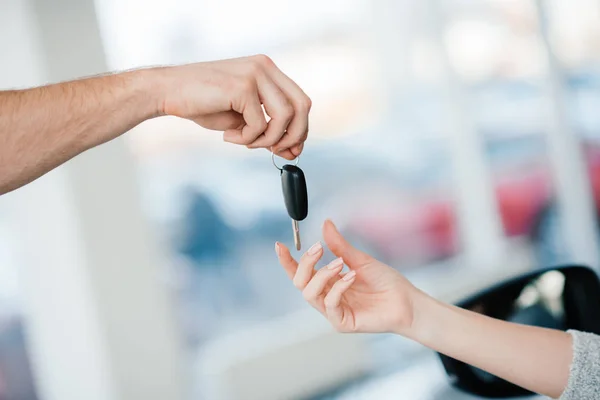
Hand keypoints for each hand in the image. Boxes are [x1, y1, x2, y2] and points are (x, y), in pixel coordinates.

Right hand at [157, 55, 310, 158]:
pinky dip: (246, 138)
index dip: (300, 128)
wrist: (167, 92)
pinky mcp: (242, 86)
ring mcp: (255, 74)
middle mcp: (265, 67)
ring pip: (284, 117)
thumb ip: (269, 132)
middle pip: (302, 106)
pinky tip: (228, 136)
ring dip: (266, 139)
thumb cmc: (203, 104)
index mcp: (267, 70)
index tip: (288, 148)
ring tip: (244, 142)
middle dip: (293, 135)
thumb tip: (294, 152)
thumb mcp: (242, 120)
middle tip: (275, 150)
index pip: (300, 100)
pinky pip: (259, 124)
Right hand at [276, 220, 420, 333]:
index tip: (280, 245)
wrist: (407, 301)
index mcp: (328, 282)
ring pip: (310, 294)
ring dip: (321, 275)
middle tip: (318, 249)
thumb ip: (340, 245)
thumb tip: (325, 224)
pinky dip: (337, 288)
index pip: (301, 273)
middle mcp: (327, 296)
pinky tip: (351, 276)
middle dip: (304, 264)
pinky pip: (330, 305)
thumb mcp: (360, 259)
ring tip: (339, 263)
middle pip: (300, 282)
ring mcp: (333, 310)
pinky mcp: (342, 322)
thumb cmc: (386, 282)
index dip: (287, 261)